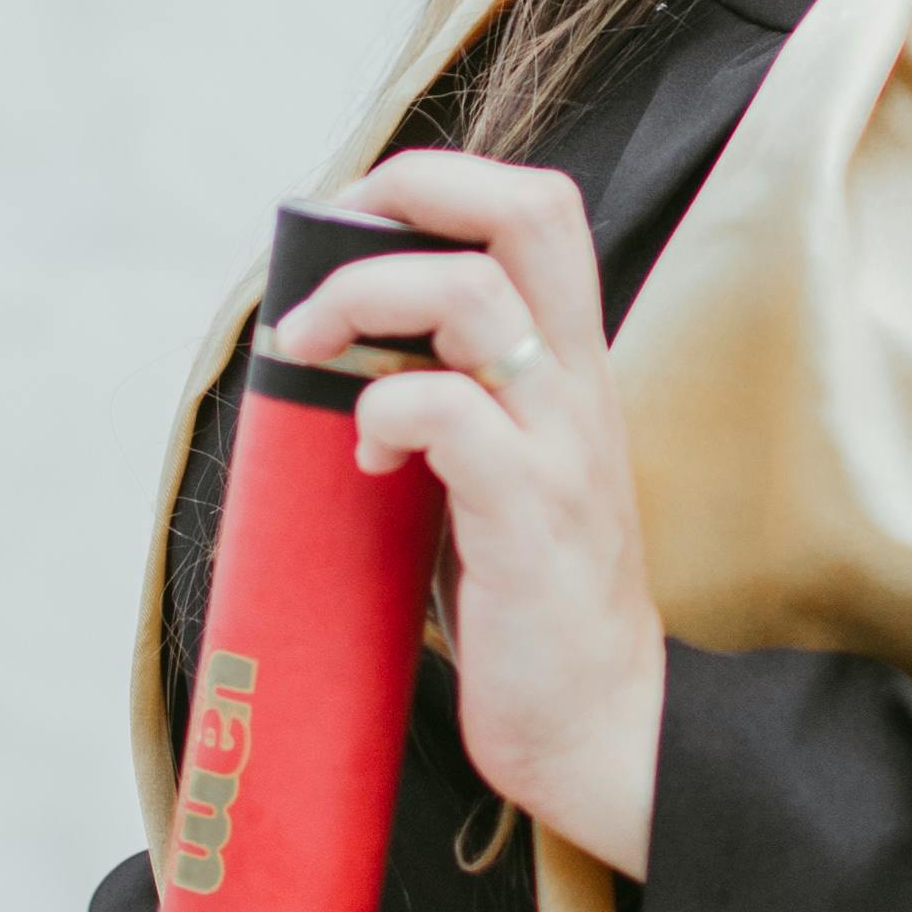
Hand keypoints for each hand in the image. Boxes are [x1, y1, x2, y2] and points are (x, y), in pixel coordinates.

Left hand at [270, 149, 664, 878]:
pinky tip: (368, 454)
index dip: (441, 183)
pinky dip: (385, 409)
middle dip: (412, 191)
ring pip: (472, 292)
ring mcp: (561, 444)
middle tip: (331, 242)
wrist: (601, 728)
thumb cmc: (531, 603)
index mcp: (571, 366)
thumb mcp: (506, 470)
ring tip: (310, 348)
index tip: (354, 222)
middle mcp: (578, 385)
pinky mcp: (531, 514)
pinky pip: (450, 412)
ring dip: (363, 297)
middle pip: (528, 209)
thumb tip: (340, 349)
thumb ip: (456, 400)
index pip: (539, 208)